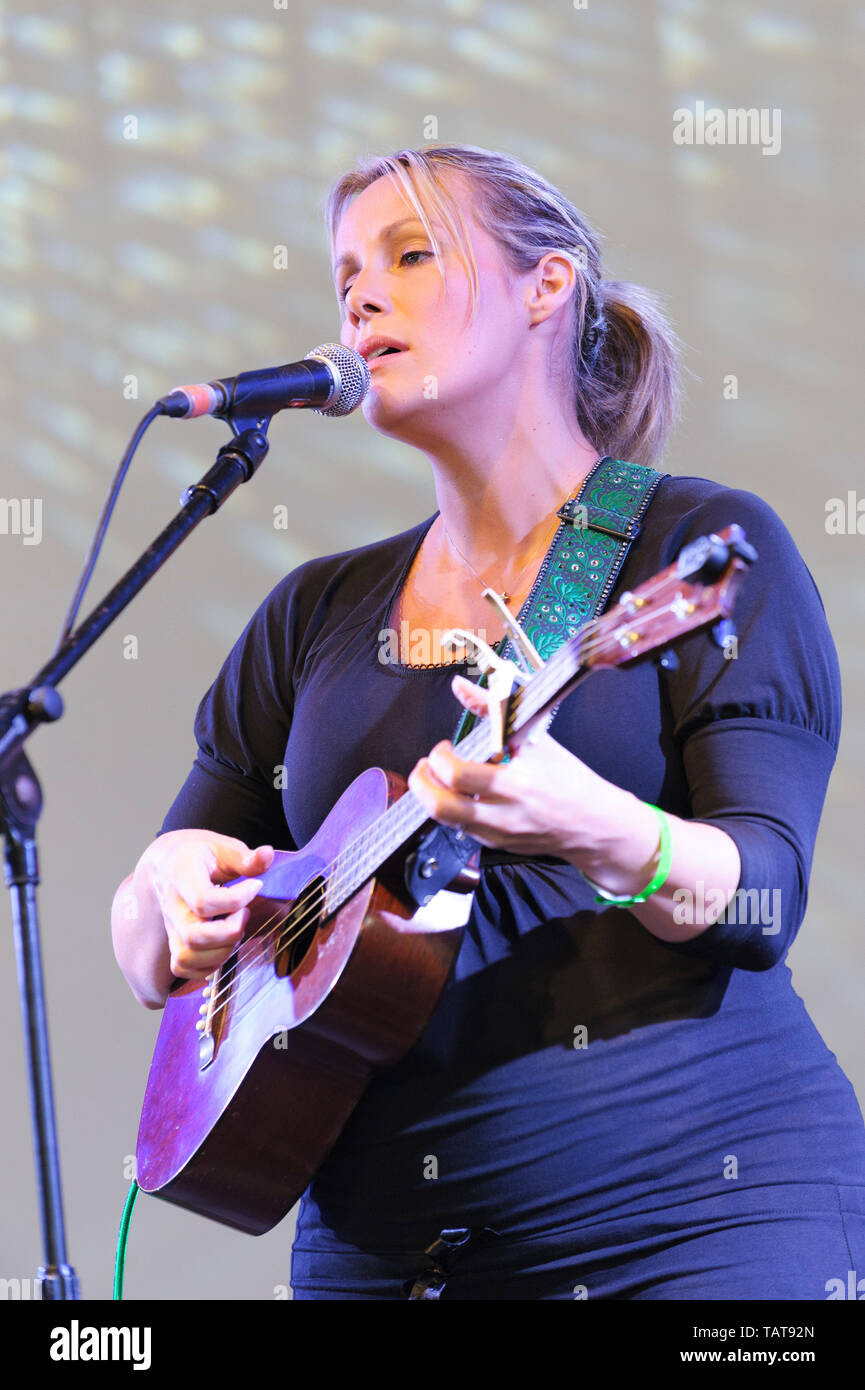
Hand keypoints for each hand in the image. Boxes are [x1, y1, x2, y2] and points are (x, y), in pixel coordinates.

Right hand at [133, 830, 274, 980]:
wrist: (169, 863)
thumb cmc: (198, 855)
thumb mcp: (222, 847)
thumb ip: (245, 857)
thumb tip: (268, 855)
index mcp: (181, 877)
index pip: (203, 901)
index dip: (236, 900)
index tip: (255, 885)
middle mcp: (171, 906)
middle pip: (194, 936)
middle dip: (230, 931)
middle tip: (245, 913)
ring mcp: (171, 927)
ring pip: (187, 956)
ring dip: (222, 951)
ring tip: (236, 928)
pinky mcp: (174, 941)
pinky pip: (182, 967)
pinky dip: (207, 965)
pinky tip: (224, 945)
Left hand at [407, 674, 617, 857]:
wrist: (592, 823)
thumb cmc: (567, 779)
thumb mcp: (532, 736)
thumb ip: (491, 709)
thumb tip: (461, 686)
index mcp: (514, 783)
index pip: (457, 774)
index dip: (440, 757)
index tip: (445, 746)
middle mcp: (502, 814)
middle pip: (440, 806)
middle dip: (421, 782)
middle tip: (426, 765)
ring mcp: (496, 834)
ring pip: (443, 820)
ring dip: (432, 795)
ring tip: (438, 777)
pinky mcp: (495, 845)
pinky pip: (459, 828)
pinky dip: (452, 809)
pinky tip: (462, 794)